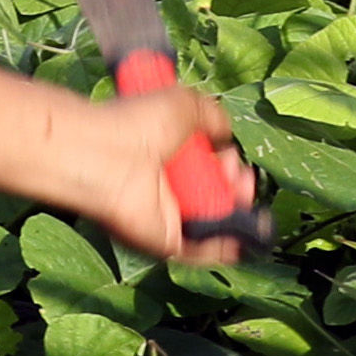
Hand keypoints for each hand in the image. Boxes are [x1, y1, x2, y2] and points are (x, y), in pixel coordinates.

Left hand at [67, 75, 258, 266]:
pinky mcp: (166, 242)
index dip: (226, 161)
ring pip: (212, 223)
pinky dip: (225, 248)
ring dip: (237, 213)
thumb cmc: (140, 124)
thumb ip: (211, 116)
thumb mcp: (184, 104)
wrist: (108, 155)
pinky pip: (201, 251)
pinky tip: (246, 237)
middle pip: (213, 195)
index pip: (206, 164)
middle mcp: (167, 186)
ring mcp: (167, 216)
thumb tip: (225, 132)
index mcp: (168, 153)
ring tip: (244, 195)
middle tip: (243, 178)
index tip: (231, 154)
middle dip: (237, 186)